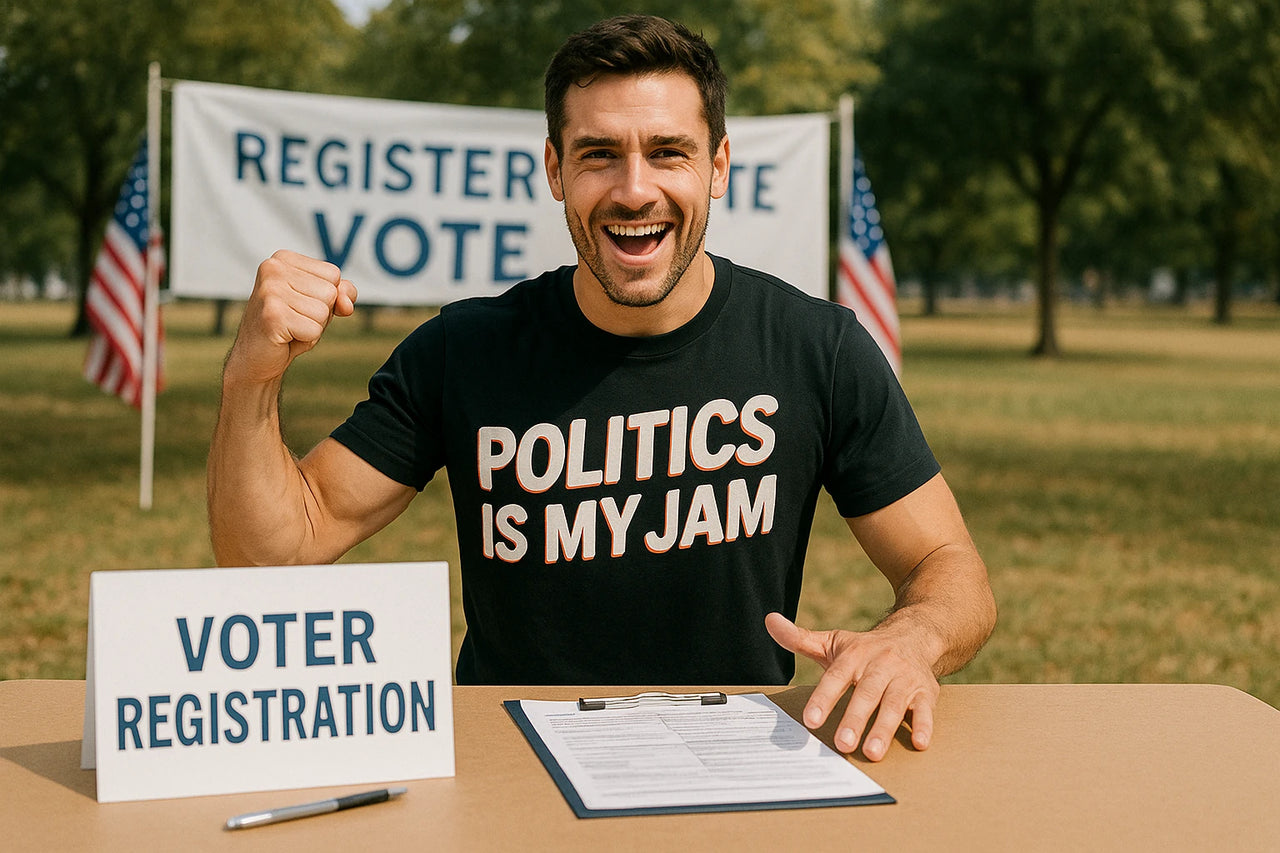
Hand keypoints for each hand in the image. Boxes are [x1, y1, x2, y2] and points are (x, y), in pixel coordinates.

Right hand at [226, 250, 357, 384]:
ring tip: (290, 328)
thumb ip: (340, 295)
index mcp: (283, 259)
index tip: (299, 305)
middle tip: (293, 320)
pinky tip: (285, 337)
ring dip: (313, 327)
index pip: (334, 274)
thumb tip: (347, 302)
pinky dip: (306, 339)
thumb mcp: (319, 304)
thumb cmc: (288, 327)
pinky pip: (314, 330)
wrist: (254, 357)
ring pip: (324, 312)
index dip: (326, 298)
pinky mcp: (273, 315)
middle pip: (330, 292)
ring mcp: (270, 290)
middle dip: (320, 314)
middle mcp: (273, 268)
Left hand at [765, 612, 939, 760]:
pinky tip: (919, 743)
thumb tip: (769, 622)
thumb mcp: (833, 642)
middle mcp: (881, 665)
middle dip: (855, 719)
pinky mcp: (926, 691)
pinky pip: (926, 709)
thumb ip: (800, 639)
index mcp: (854, 655)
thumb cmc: (865, 649)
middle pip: (866, 693)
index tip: (811, 720)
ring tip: (872, 753)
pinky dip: (924, 726)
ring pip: (894, 704)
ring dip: (884, 728)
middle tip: (842, 744)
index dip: (823, 698)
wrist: (914, 636)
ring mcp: (905, 678)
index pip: (836, 677)